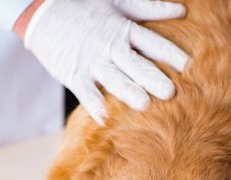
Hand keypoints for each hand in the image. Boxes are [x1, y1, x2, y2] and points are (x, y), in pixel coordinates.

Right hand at [22, 0, 188, 123]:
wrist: (43, 11)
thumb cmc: (84, 7)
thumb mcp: (117, 3)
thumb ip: (149, 9)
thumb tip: (180, 11)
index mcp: (122, 29)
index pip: (151, 43)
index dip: (170, 54)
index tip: (188, 66)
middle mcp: (109, 47)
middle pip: (136, 65)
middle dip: (153, 79)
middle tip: (170, 92)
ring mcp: (91, 62)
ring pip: (113, 80)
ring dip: (128, 93)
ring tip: (144, 105)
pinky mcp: (73, 75)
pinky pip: (86, 93)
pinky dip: (94, 105)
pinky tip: (105, 117)